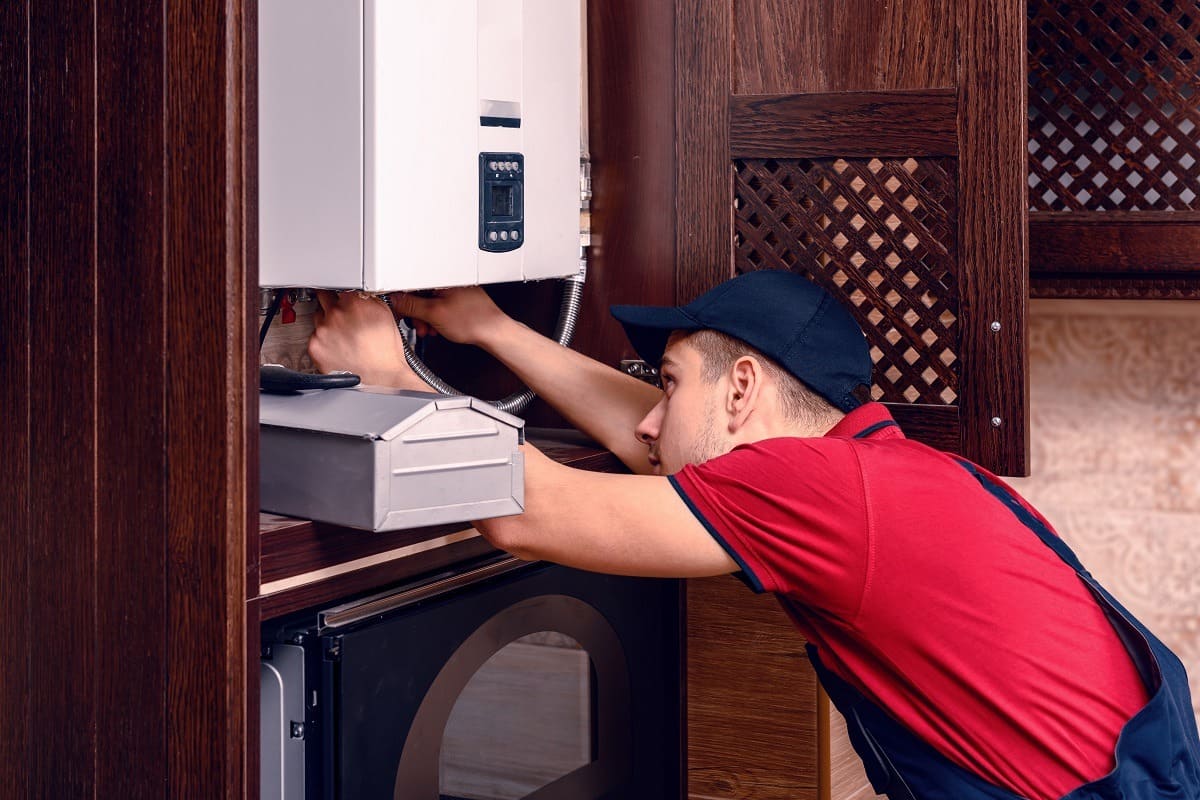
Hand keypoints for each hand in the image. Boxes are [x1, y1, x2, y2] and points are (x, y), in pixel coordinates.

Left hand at [308, 291, 427, 389]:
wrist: (381, 378)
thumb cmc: (385, 351)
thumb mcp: (385, 315)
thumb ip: (366, 299)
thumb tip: (357, 293)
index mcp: (353, 302)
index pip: (338, 287)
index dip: (342, 295)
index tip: (342, 300)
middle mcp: (334, 313)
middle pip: (323, 299)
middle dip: (332, 306)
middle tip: (342, 318)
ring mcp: (322, 330)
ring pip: (318, 319)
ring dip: (327, 324)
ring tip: (343, 337)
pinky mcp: (314, 346)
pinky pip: (314, 338)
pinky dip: (323, 342)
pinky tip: (337, 348)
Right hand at [388, 286, 508, 347]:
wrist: (494, 332)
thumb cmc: (473, 321)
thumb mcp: (434, 314)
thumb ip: (411, 305)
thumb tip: (395, 300)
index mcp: (441, 279)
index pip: (412, 283)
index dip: (403, 299)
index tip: (399, 311)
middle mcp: (449, 281)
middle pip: (421, 294)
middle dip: (417, 313)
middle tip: (418, 325)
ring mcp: (455, 291)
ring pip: (430, 303)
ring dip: (426, 318)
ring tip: (430, 329)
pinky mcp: (460, 302)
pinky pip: (441, 307)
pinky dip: (436, 318)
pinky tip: (439, 328)